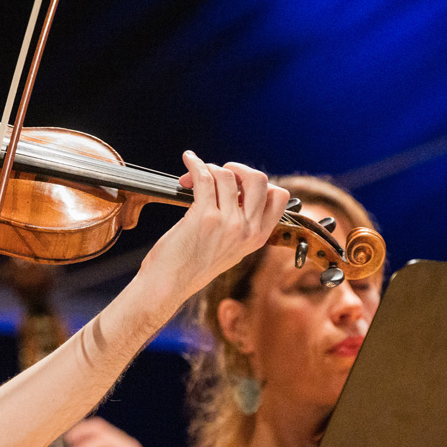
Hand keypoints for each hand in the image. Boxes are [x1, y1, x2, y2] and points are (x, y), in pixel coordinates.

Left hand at [141, 152, 287, 306]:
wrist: (168, 285)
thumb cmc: (191, 266)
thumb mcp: (229, 249)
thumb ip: (240, 224)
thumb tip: (233, 187)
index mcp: (258, 238)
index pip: (279, 197)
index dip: (259, 183)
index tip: (239, 184)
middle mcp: (247, 230)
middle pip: (259, 179)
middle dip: (237, 168)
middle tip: (218, 174)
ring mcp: (228, 223)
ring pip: (226, 175)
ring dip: (209, 168)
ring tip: (193, 176)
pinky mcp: (204, 217)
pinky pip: (204, 177)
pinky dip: (194, 164)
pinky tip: (188, 160)